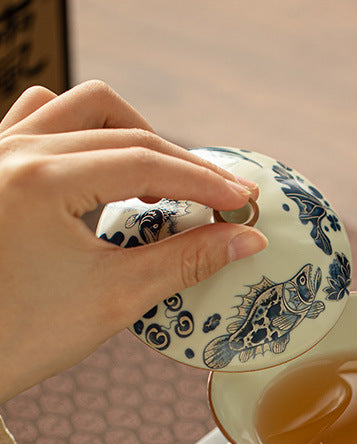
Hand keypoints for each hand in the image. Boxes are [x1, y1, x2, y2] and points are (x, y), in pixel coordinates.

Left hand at [0, 80, 267, 401]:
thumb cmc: (24, 335)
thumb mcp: (117, 297)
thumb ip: (188, 260)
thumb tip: (246, 239)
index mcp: (40, 181)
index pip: (145, 163)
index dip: (204, 181)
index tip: (243, 201)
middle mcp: (11, 152)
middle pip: (121, 130)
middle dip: (180, 163)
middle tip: (220, 197)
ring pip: (80, 108)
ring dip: (131, 134)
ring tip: (160, 180)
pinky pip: (39, 116)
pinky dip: (83, 132)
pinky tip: (104, 166)